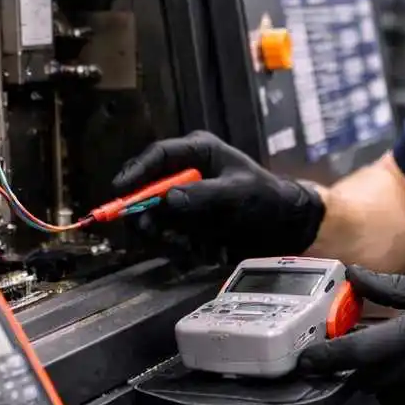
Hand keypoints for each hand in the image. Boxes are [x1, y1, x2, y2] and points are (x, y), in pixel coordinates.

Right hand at [112, 131, 325, 261]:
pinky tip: (191, 253)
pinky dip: (173, 246)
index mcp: (199, 151)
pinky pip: (166, 233)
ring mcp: (183, 197)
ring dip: (161, 234)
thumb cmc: (266, 197)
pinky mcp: (185, 220)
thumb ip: (203, 195)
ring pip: (152, 214)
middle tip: (149, 230)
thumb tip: (167, 199)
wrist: (283, 224)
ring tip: (184, 248)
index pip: (159, 155)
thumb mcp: (237, 193)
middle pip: (146, 186)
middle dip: (144, 210)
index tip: (121, 190)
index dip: (136, 171)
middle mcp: (185, 171)